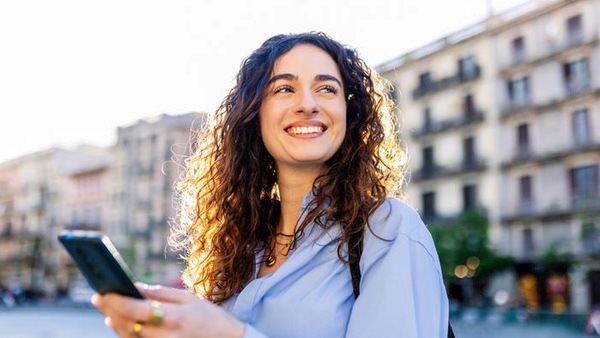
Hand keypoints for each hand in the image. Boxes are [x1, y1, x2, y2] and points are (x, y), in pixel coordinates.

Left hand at [92, 283, 244, 337]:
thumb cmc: (207, 316)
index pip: (137, 310)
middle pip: (127, 325)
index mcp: (175, 318)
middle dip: (110, 310)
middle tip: (98, 297)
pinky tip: (117, 322)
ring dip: (114, 322)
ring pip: (128, 337)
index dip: (117, 301)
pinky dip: (124, 333)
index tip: (104, 291)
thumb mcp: (188, 298)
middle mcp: (166, 337)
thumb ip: (160, 292)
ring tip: (106, 307)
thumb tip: (133, 286)